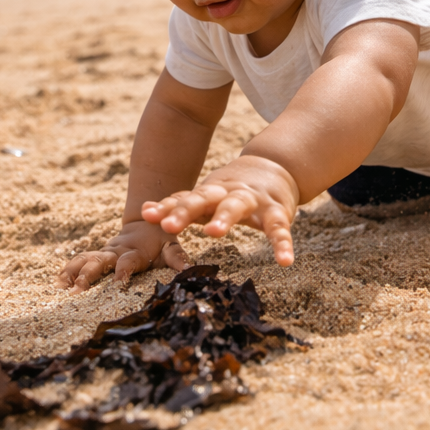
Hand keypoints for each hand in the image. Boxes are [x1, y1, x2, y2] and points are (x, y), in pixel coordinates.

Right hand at [57, 220, 190, 291]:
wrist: (147, 222)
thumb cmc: (161, 239)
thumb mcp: (172, 246)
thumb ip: (177, 257)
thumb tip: (188, 269)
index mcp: (135, 251)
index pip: (127, 262)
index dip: (123, 271)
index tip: (118, 282)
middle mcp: (116, 251)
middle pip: (100, 262)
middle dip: (88, 275)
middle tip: (77, 291)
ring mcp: (105, 252)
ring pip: (85, 260)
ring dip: (74, 273)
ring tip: (62, 289)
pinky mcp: (97, 255)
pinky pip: (80, 260)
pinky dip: (68, 270)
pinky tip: (57, 284)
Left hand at [142, 155, 300, 265]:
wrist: (274, 168)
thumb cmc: (231, 190)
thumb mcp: (206, 196)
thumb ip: (179, 205)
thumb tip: (144, 212)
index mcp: (209, 192)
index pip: (185, 198)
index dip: (167, 207)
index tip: (148, 215)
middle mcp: (228, 192)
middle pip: (204, 198)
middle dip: (186, 210)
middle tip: (169, 225)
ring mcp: (253, 200)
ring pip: (237, 206)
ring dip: (224, 217)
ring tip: (213, 232)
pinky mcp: (277, 212)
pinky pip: (279, 229)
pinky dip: (283, 244)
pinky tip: (285, 262)